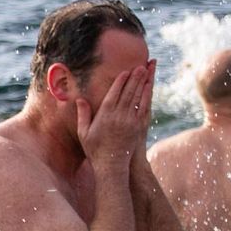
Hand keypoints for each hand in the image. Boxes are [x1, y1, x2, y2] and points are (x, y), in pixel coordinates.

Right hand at [71, 58, 153, 172]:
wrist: (111, 165)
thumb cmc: (95, 149)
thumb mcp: (84, 132)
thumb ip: (83, 114)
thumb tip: (80, 99)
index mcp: (105, 116)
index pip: (114, 94)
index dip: (121, 81)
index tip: (125, 71)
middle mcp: (119, 116)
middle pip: (129, 92)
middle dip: (135, 77)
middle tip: (141, 65)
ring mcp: (131, 121)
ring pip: (139, 97)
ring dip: (144, 82)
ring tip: (148, 70)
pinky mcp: (140, 126)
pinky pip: (145, 106)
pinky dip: (148, 95)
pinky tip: (150, 86)